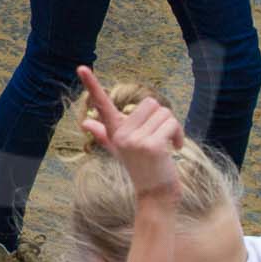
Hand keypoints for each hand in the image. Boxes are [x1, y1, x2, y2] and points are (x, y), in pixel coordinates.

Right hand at [76, 66, 183, 203]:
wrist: (156, 194)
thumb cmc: (141, 168)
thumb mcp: (120, 149)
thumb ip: (103, 133)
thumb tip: (85, 122)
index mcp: (115, 131)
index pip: (101, 104)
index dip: (91, 85)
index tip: (81, 67)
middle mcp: (121, 134)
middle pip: (150, 102)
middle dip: (161, 117)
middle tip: (160, 136)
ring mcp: (135, 140)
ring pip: (164, 112)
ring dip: (172, 127)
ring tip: (167, 145)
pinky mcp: (152, 146)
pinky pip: (171, 124)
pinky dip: (179, 135)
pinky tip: (175, 149)